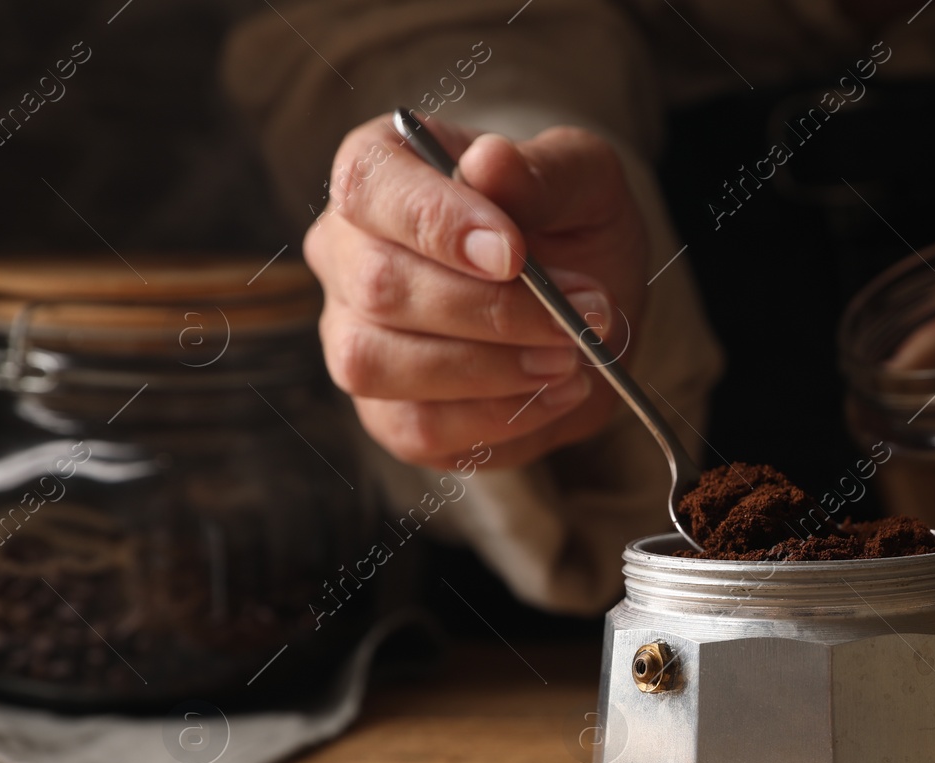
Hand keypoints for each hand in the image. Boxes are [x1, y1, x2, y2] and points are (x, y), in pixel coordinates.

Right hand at [303, 115, 648, 469]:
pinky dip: (496, 418)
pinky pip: (415, 428)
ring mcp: (354, 336)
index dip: (436, 223)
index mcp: (380, 174)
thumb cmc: (572, 226)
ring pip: (378, 365)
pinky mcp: (385, 411)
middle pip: (378, 287)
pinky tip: (555, 392)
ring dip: (490, 371)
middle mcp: (347, 254)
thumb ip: (544, 171)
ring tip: (569, 356)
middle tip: (579, 316)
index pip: (368, 187)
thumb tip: (490, 162)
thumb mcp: (585, 181)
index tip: (513, 253)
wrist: (587, 306)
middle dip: (490, 311)